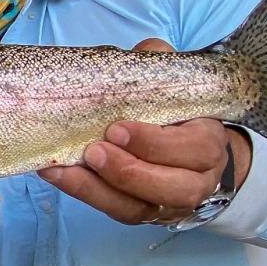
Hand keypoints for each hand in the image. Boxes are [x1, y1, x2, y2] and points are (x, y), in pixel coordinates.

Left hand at [36, 38, 252, 224]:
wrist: (180, 146)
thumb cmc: (172, 110)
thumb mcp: (170, 82)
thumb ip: (159, 65)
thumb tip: (144, 52)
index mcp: (209, 143)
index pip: (194, 149)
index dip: (155, 143)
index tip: (117, 128)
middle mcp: (197, 180)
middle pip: (173, 188)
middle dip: (129, 171)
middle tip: (93, 151)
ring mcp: (169, 203)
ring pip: (141, 209)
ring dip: (100, 189)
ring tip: (67, 168)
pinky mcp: (140, 213)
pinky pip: (116, 211)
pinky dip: (85, 194)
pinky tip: (57, 174)